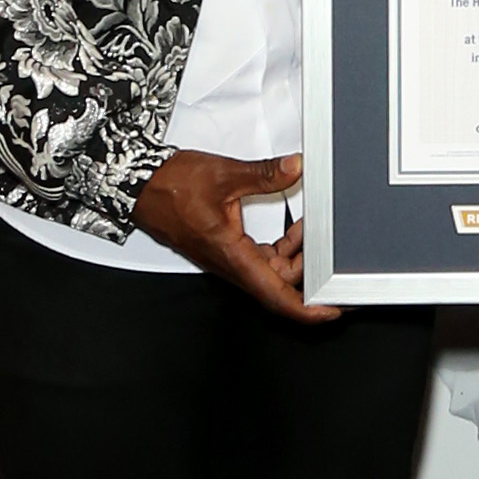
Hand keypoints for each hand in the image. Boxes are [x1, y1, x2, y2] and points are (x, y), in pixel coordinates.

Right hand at [133, 150, 336, 321]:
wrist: (142, 186)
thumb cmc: (171, 187)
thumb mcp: (224, 175)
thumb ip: (264, 174)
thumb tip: (294, 169)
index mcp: (232, 255)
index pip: (275, 295)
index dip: (306, 310)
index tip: (333, 310)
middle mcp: (231, 263)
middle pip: (280, 284)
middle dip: (311, 272)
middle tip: (336, 256)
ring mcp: (230, 258)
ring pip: (273, 270)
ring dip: (298, 255)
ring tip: (315, 229)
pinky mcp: (228, 248)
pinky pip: (263, 257)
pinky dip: (284, 246)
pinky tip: (295, 227)